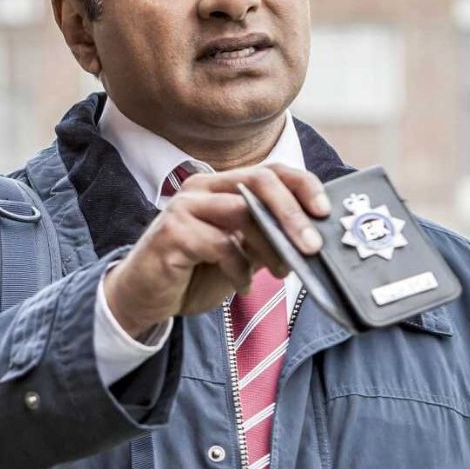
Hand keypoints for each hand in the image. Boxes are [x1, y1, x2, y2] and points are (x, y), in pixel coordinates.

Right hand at [102, 164, 330, 339]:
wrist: (144, 297)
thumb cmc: (194, 272)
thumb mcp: (241, 253)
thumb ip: (267, 238)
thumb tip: (313, 237)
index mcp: (219, 186)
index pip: (270, 171)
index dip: (302, 186)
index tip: (325, 212)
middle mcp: (201, 188)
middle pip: (259, 181)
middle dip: (293, 213)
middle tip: (313, 246)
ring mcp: (184, 207)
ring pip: (242, 211)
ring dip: (270, 245)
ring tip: (280, 272)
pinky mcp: (172, 232)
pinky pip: (220, 245)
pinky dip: (239, 269)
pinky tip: (241, 285)